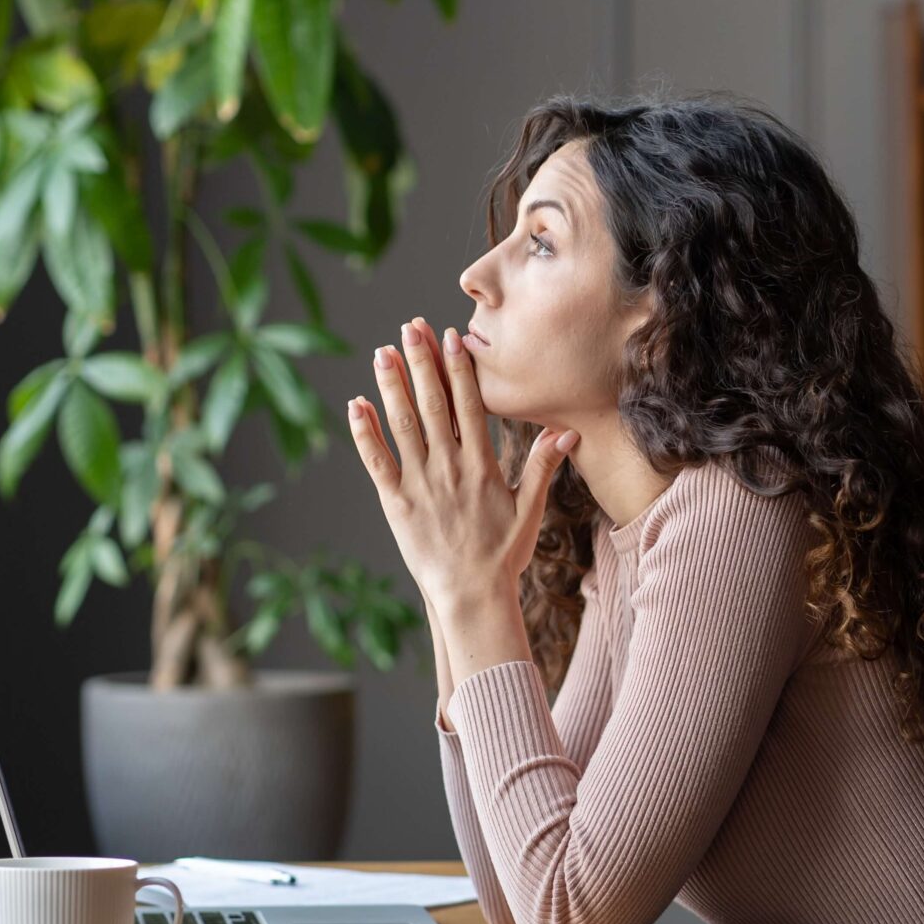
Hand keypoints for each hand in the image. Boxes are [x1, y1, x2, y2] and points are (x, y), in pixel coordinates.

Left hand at [347, 315, 576, 611]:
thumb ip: (544, 467)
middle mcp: (449, 468)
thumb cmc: (503, 555)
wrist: (471, 596)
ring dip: (391, 386)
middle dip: (421, 362)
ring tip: (383, 352)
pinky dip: (365, 433)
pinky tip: (356, 405)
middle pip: (433, 405)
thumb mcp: (531, 510)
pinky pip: (377, 462)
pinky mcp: (396, 503)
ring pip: (402, 426)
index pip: (469, 406)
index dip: (459, 369)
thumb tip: (567, 431)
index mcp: (481, 466)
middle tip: (411, 326)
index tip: (452, 337)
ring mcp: (420, 484)